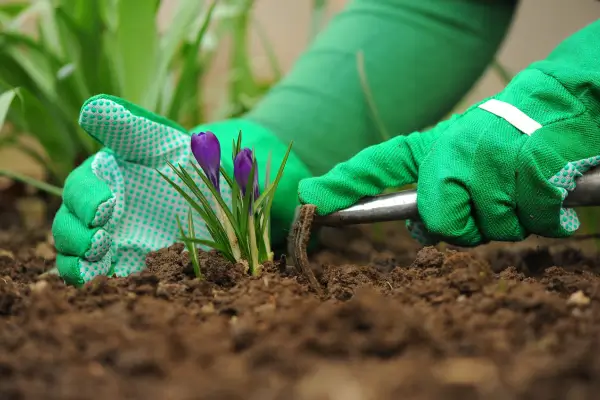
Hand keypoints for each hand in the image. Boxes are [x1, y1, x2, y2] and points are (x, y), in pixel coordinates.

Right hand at [51, 94, 234, 285]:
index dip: (85, 199)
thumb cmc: (183, 156)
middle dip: (76, 237)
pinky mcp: (132, 264)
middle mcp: (99, 213)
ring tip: (98, 266)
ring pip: (79, 259)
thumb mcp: (160, 139)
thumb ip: (128, 126)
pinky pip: (110, 279)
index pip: (79, 190)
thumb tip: (92, 107)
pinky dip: (106, 284)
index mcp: (101, 180)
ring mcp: (113, 241)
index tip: (105, 206)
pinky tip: (120, 285)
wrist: (218, 190)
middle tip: (100, 241)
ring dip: (81, 265)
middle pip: (68, 228)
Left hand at [298, 71, 599, 245]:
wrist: (557, 109)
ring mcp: (487, 164)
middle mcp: (450, 155)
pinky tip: (545, 189)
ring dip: (510, 218)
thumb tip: (421, 231)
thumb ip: (436, 197)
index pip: (376, 166)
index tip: (309, 199)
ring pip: (491, 231)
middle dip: (466, 226)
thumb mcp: (457, 158)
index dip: (342, 185)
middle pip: (443, 227)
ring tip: (517, 185)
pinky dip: (545, 215)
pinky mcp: (528, 174)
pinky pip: (531, 223)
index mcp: (429, 148)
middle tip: (488, 196)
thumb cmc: (500, 139)